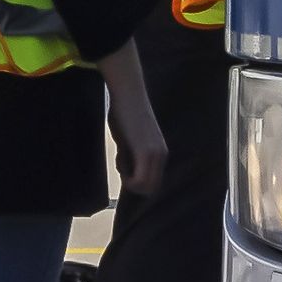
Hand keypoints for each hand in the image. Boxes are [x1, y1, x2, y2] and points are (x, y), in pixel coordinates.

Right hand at [102, 46, 168, 193]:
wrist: (127, 93)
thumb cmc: (124, 111)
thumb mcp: (128, 138)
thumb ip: (131, 153)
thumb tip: (125, 167)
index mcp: (159, 152)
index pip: (153, 181)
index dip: (137, 181)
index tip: (124, 166)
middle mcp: (161, 155)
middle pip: (151, 189)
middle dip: (133, 185)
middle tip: (121, 167)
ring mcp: (155, 154)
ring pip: (146, 187)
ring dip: (130, 181)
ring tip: (120, 160)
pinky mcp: (145, 151)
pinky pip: (140, 180)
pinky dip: (128, 179)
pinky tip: (120, 161)